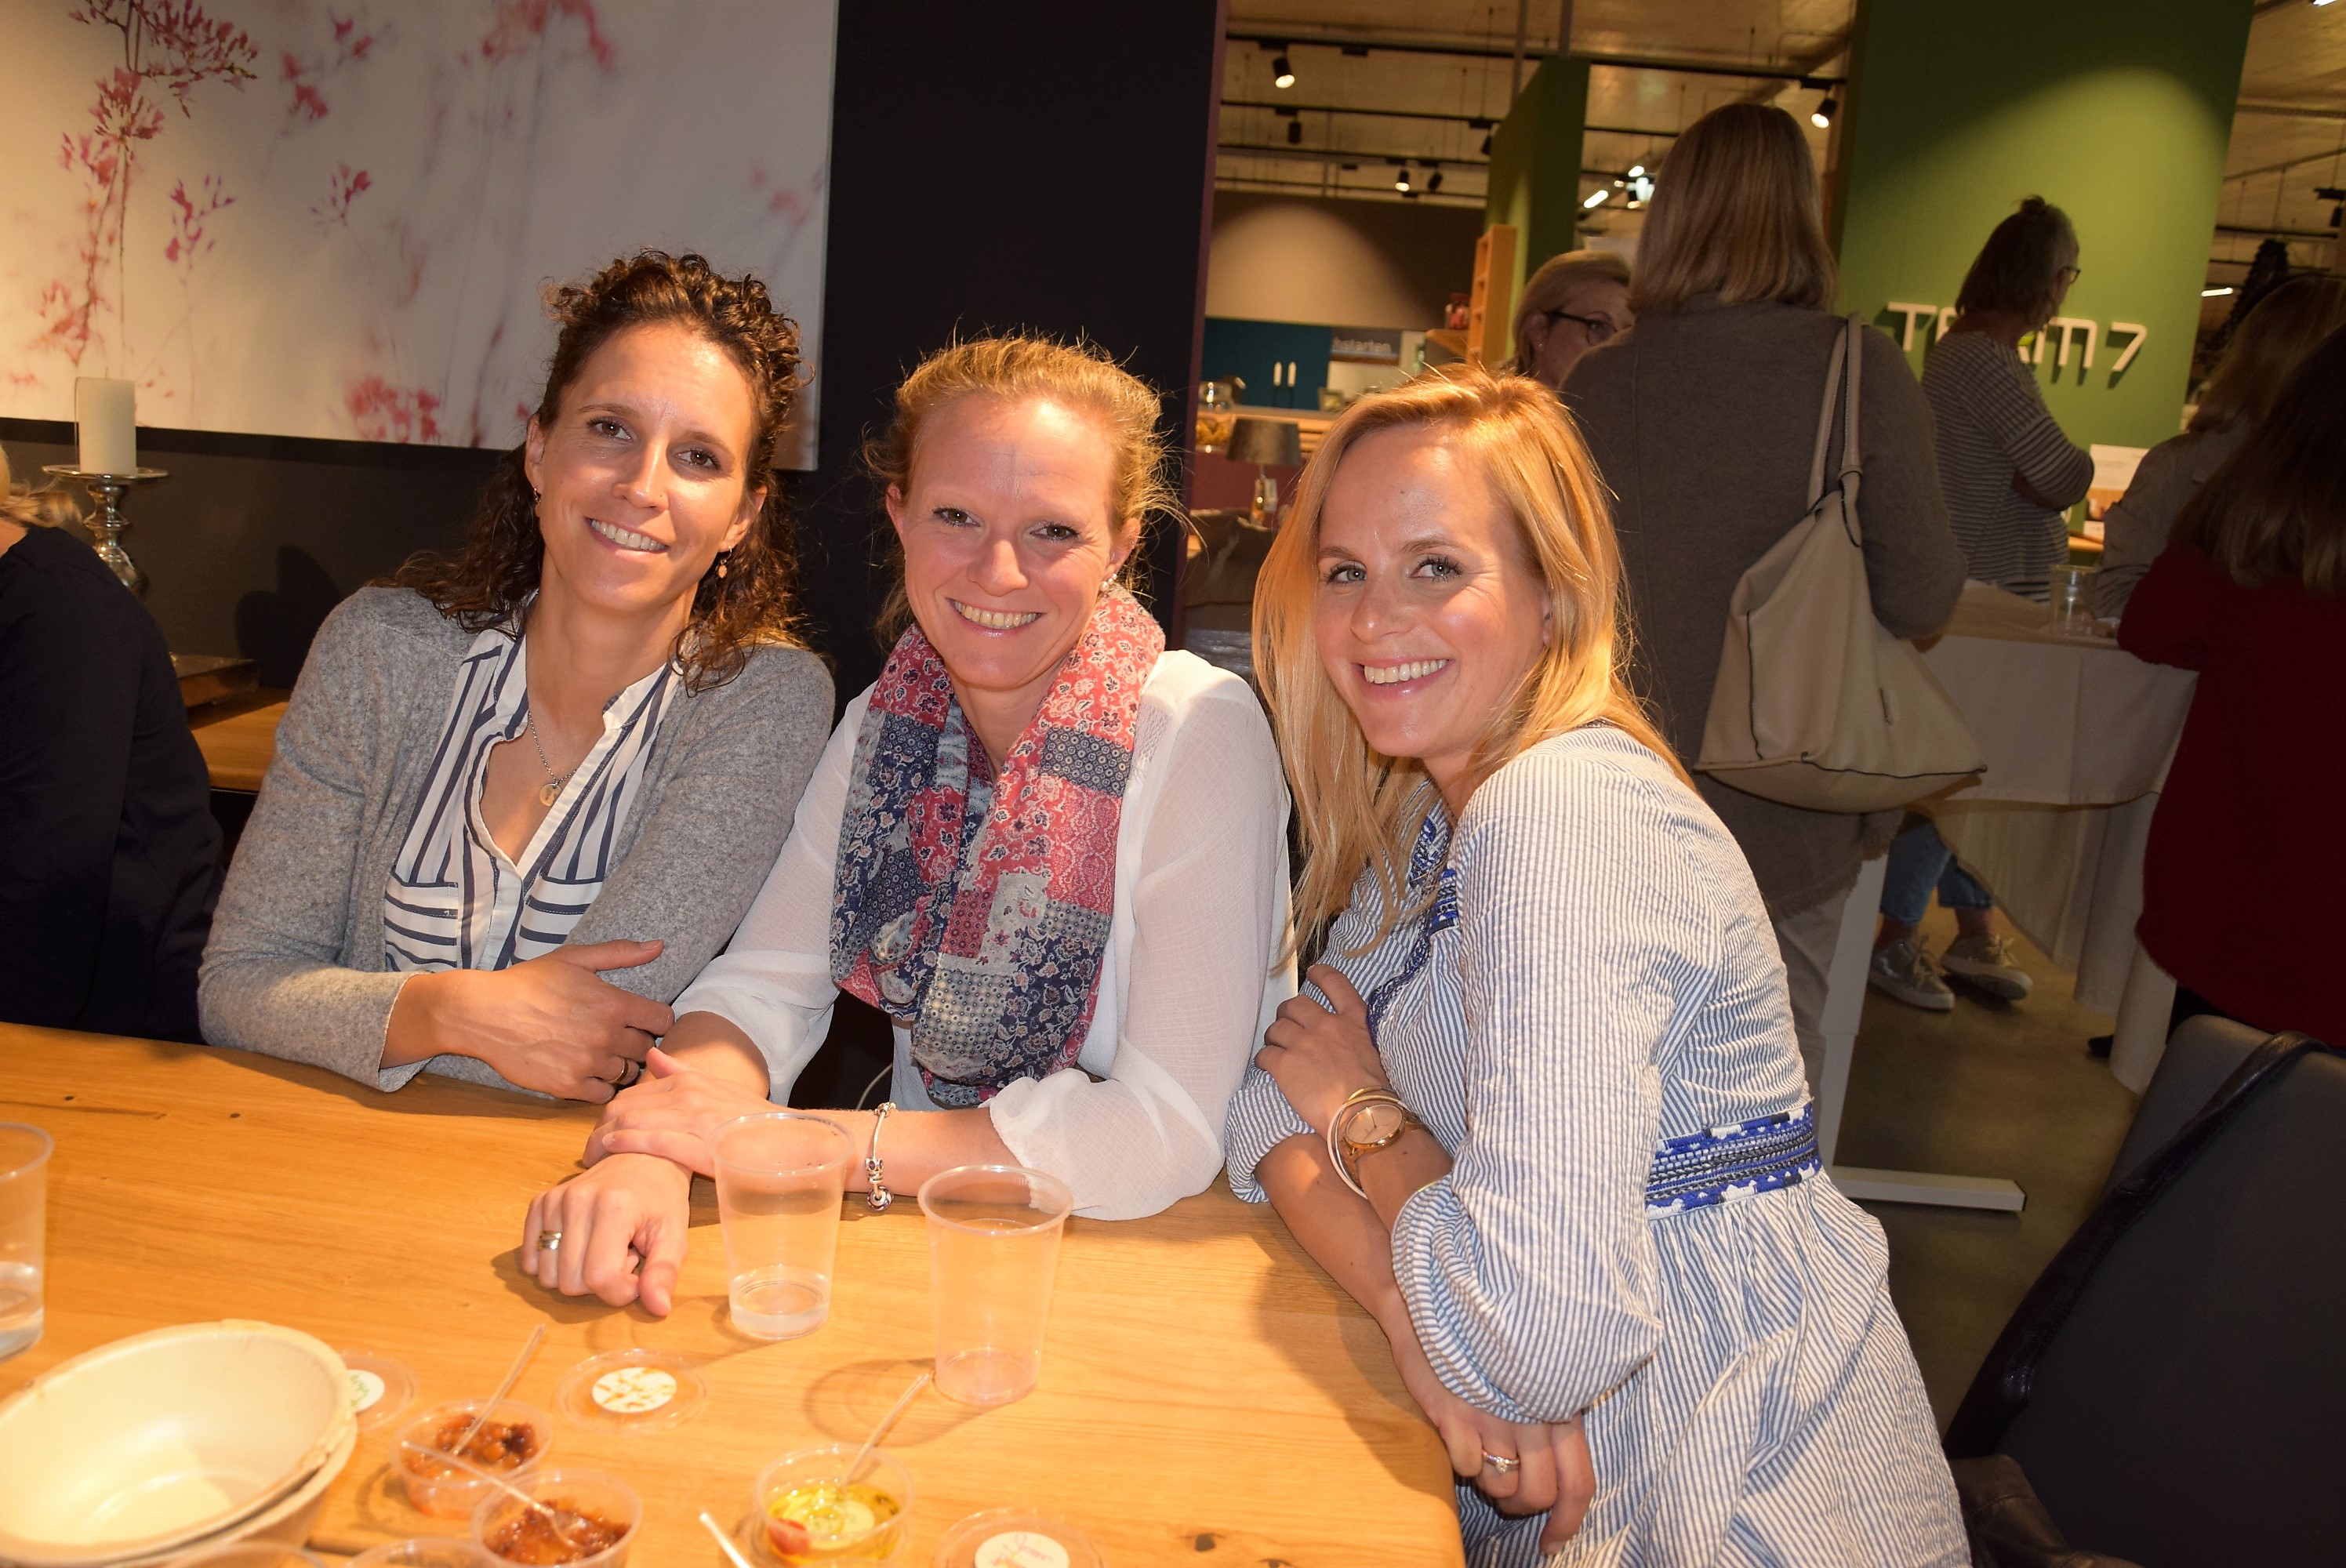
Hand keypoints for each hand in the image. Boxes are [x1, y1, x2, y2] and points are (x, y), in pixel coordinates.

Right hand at [389, 939, 673, 1100]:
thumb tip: (659, 946)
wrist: (484, 1013)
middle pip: (647, 1049)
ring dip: (620, 1065)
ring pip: (627, 1074)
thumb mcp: (574, 958)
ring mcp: (587, 1064)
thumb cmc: (529, 982)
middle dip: (638, 1043)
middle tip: (619, 1037)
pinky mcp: (567, 1086)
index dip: (657, 1020)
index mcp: (614, 1004)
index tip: (643, 1020)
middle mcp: (606, 1036)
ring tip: (601, 1054)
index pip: (663, 1021)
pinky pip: (603, 1094)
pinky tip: (587, 1072)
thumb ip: (620, 953)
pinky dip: (600, 1086)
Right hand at [520, 1151, 691, 1314]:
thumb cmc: (661, 1199)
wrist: (642, 1158)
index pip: (600, 1277)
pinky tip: (582, 1244)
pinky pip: (531, 1260)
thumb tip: (658, 1308)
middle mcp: (577, 1200)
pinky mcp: (539, 1203)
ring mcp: (554, 1200)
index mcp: (614, 1207)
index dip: (620, 1290)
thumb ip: (664, 1272)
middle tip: (622, 1254)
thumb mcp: (674, 1235)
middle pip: (570, 1282)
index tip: (637, 1272)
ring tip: (603, 1247)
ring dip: (577, 1273)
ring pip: (548, 1276)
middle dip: (599, 1282)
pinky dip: (555, 1264)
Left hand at [585, 1047, 777, 1174]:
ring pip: (633, 1122)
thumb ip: (682, 1072)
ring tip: (590, 1158)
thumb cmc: (757, 1122)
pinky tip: (611, 1148)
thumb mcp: (719, 1089)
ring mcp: (695, 1118)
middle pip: (624, 1107)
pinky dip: (627, 1143)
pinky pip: (654, 1140)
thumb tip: (651, 1054)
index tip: (596, 1133)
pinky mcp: (701, 1145)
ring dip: (604, 1140)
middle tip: (585, 1150)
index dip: (608, 1113)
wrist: (795, 1143)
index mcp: (690, 1081)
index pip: (632, 1094)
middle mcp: (689, 1094)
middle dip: (598, 1128)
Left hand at [1255, 964, 1387, 1133]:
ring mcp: (1303, 1043)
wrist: (1362, 1116)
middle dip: (1288, 1013)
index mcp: (1354, 1020)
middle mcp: (1326, 1025)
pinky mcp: (1284, 1065)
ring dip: (1274, 1037)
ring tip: (1276, 1049)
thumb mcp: (1374, 1052)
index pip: (1335, 983)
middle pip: (1295, 1005)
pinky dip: (1263, 1059)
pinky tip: (1267, 1066)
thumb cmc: (1375, 1093)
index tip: (1313, 973)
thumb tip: (1344, 1043)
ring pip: (1276, 1028)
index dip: (1321, 975)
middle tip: (1288, 1026)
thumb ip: (1355, 1039)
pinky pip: (1264, 1054)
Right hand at [1388, 1317, 1594, 1550]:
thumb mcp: (1534, 1372)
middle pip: (1540, 1494)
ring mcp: (1493, 1415)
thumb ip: (1553, 1415)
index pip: (1579, 1483)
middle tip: (1507, 1496)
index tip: (1552, 1544)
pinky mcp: (1455, 1414)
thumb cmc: (1487, 1346)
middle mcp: (1532, 1413)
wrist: (1432, 1306)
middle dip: (1521, 1507)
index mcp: (1561, 1404)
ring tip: (1481, 1453)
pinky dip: (1461, 1461)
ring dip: (1491, 1484)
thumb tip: (1559, 1475)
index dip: (1568, 1523)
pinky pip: (1466, 1467)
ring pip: (1502, 1487)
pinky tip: (1457, 1433)